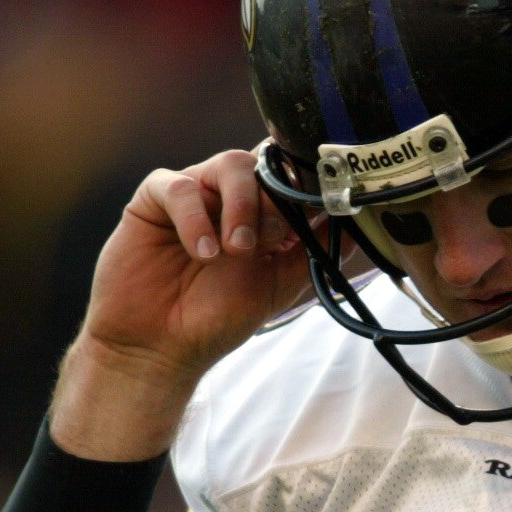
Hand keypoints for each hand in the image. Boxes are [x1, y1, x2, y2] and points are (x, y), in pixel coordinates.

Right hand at [51, 149, 306, 460]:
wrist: (159, 348)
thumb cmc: (216, 317)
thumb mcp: (279, 284)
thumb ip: (313, 251)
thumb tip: (357, 223)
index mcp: (263, 213)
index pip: (292, 176)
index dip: (309, 184)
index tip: (324, 202)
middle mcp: (230, 196)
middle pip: (266, 163)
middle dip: (276, 199)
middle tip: (269, 242)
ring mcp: (195, 194)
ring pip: (230, 164)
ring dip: (243, 204)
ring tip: (238, 249)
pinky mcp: (154, 200)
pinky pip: (179, 186)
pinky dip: (196, 217)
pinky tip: (203, 253)